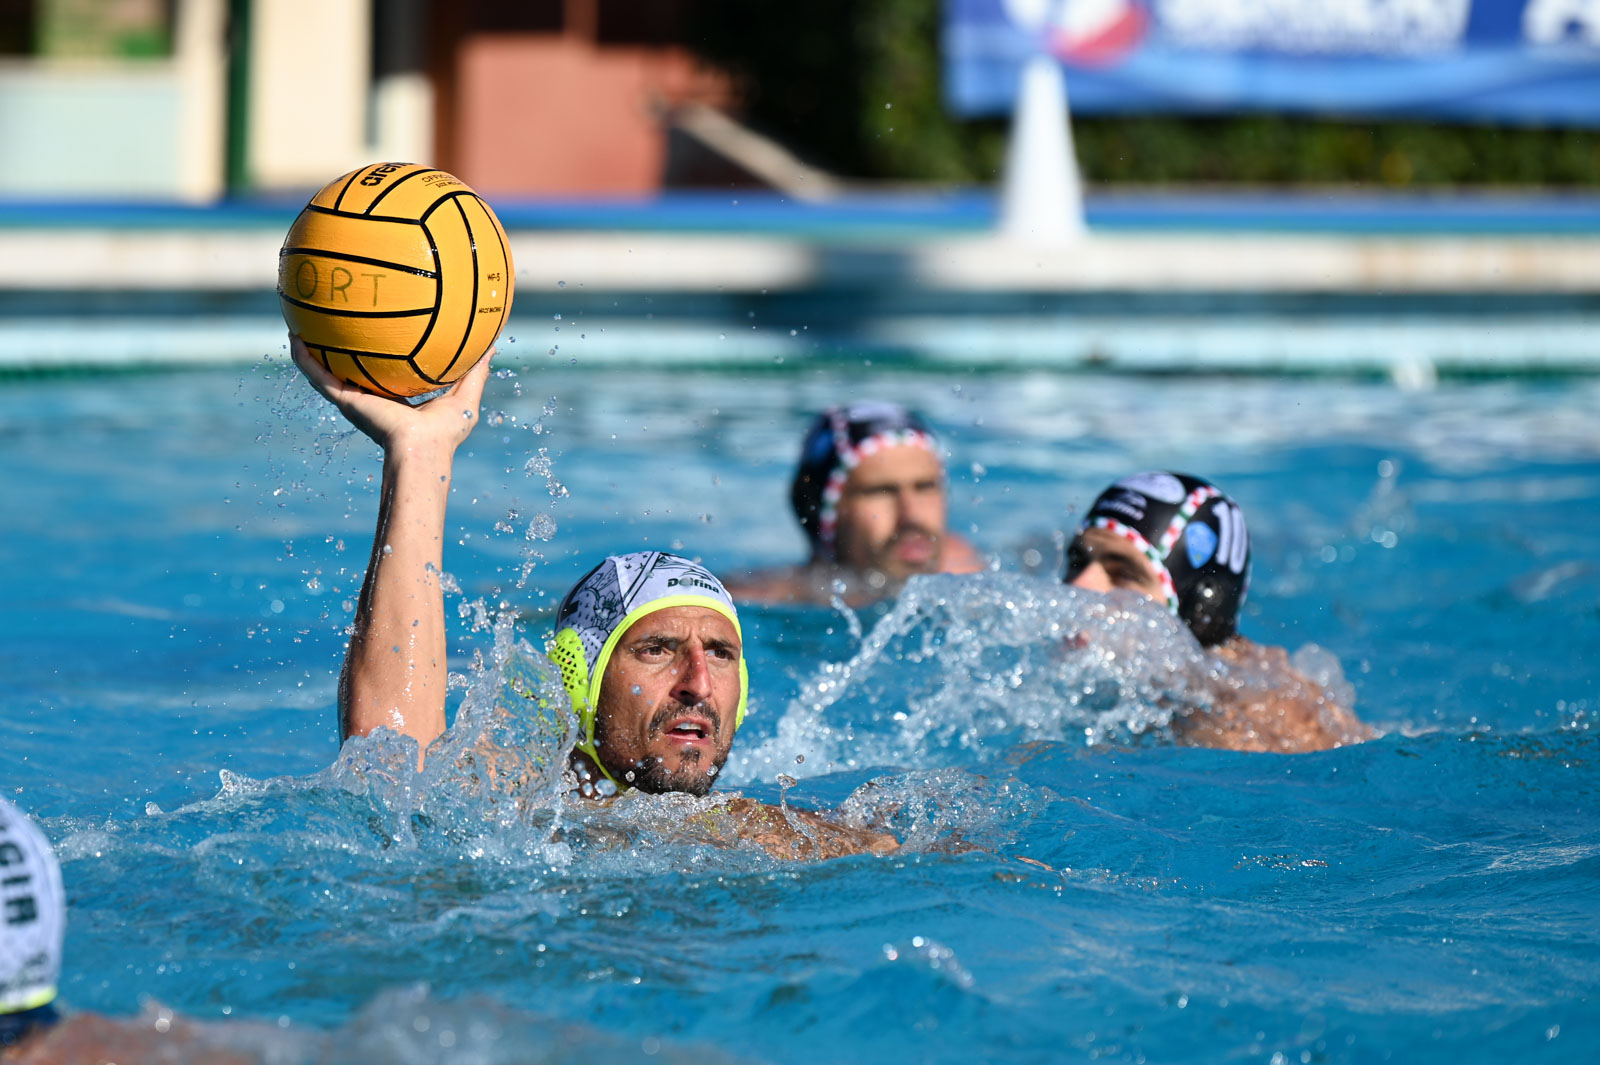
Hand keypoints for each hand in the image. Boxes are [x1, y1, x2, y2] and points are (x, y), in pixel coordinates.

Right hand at [290, 334, 492, 454]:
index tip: (372, 329)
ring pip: (323, 370)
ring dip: (309, 349)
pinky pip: (316, 376)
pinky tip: (293, 336)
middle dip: (336, 346)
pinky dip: (303, 358)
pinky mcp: (344, 401)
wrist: (424, 450)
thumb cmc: (446, 432)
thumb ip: (477, 369)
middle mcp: (369, 398)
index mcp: (394, 398)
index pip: (381, 372)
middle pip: (348, 368)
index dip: (375, 352)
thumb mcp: (466, 394)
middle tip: (329, 319)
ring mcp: (353, 400)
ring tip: (298, 322)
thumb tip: (494, 342)